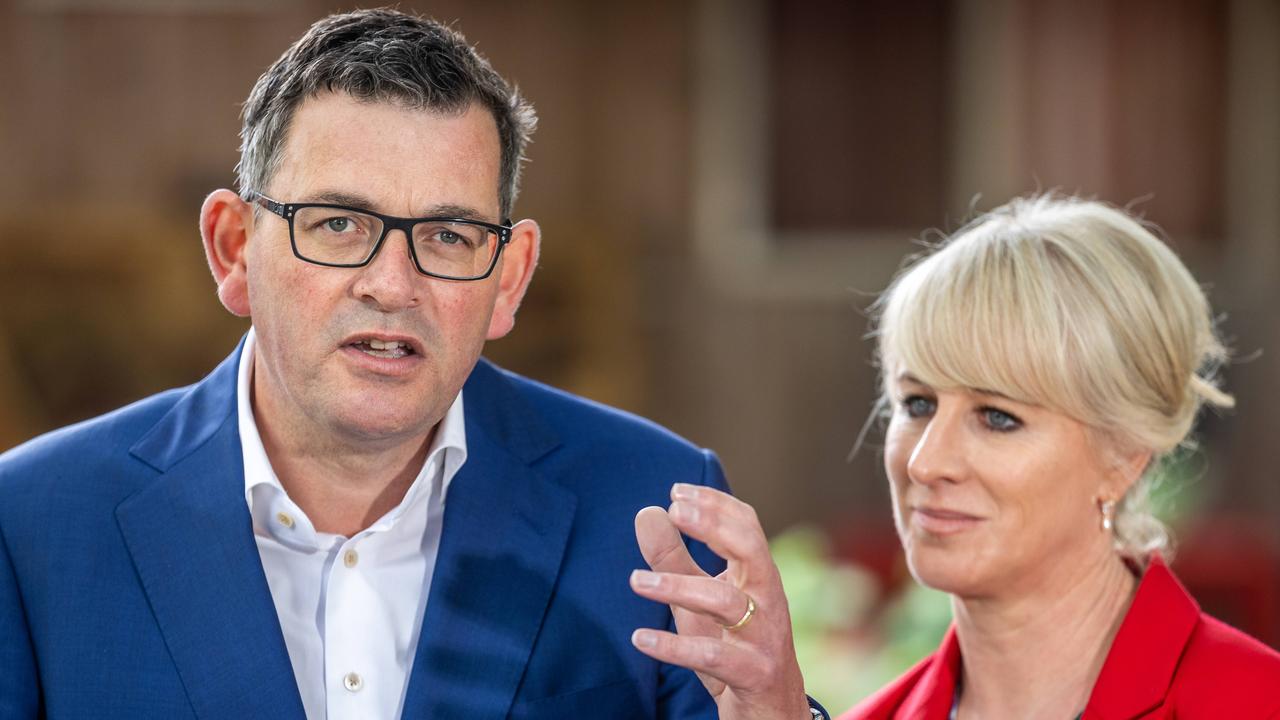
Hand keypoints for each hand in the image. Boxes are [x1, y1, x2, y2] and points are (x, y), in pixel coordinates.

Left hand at [630, 483, 810, 719]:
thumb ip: (674, 560)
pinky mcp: (754, 673)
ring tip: (635, 581)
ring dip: (679, 587)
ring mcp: (764, 637)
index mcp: (758, 576)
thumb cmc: (734, 647)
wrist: (771, 712)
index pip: (747, 526)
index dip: (715, 503)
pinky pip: (715, 656)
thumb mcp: (699, 602)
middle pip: (750, 550)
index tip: (676, 491)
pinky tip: (640, 638)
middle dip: (713, 525)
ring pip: (727, 603)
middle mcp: (767, 600)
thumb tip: (647, 512)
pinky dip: (675, 647)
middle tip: (674, 510)